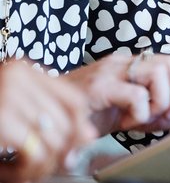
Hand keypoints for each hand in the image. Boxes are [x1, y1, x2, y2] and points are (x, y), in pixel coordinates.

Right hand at [0, 60, 97, 181]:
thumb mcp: (9, 106)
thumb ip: (43, 114)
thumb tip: (87, 137)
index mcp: (22, 70)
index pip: (73, 98)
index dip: (79, 127)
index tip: (76, 147)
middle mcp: (18, 77)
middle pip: (66, 121)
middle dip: (61, 152)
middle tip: (45, 169)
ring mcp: (8, 96)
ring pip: (54, 140)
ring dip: (43, 166)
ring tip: (25, 174)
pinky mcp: (0, 119)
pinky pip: (35, 152)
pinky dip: (28, 171)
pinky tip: (12, 175)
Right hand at [62, 52, 169, 134]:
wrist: (50, 116)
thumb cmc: (89, 113)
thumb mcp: (128, 113)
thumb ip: (153, 113)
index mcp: (132, 65)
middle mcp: (124, 62)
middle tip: (163, 114)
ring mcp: (111, 71)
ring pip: (160, 73)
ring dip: (160, 101)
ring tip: (144, 117)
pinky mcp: (99, 87)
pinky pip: (137, 95)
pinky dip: (141, 112)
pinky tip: (126, 123)